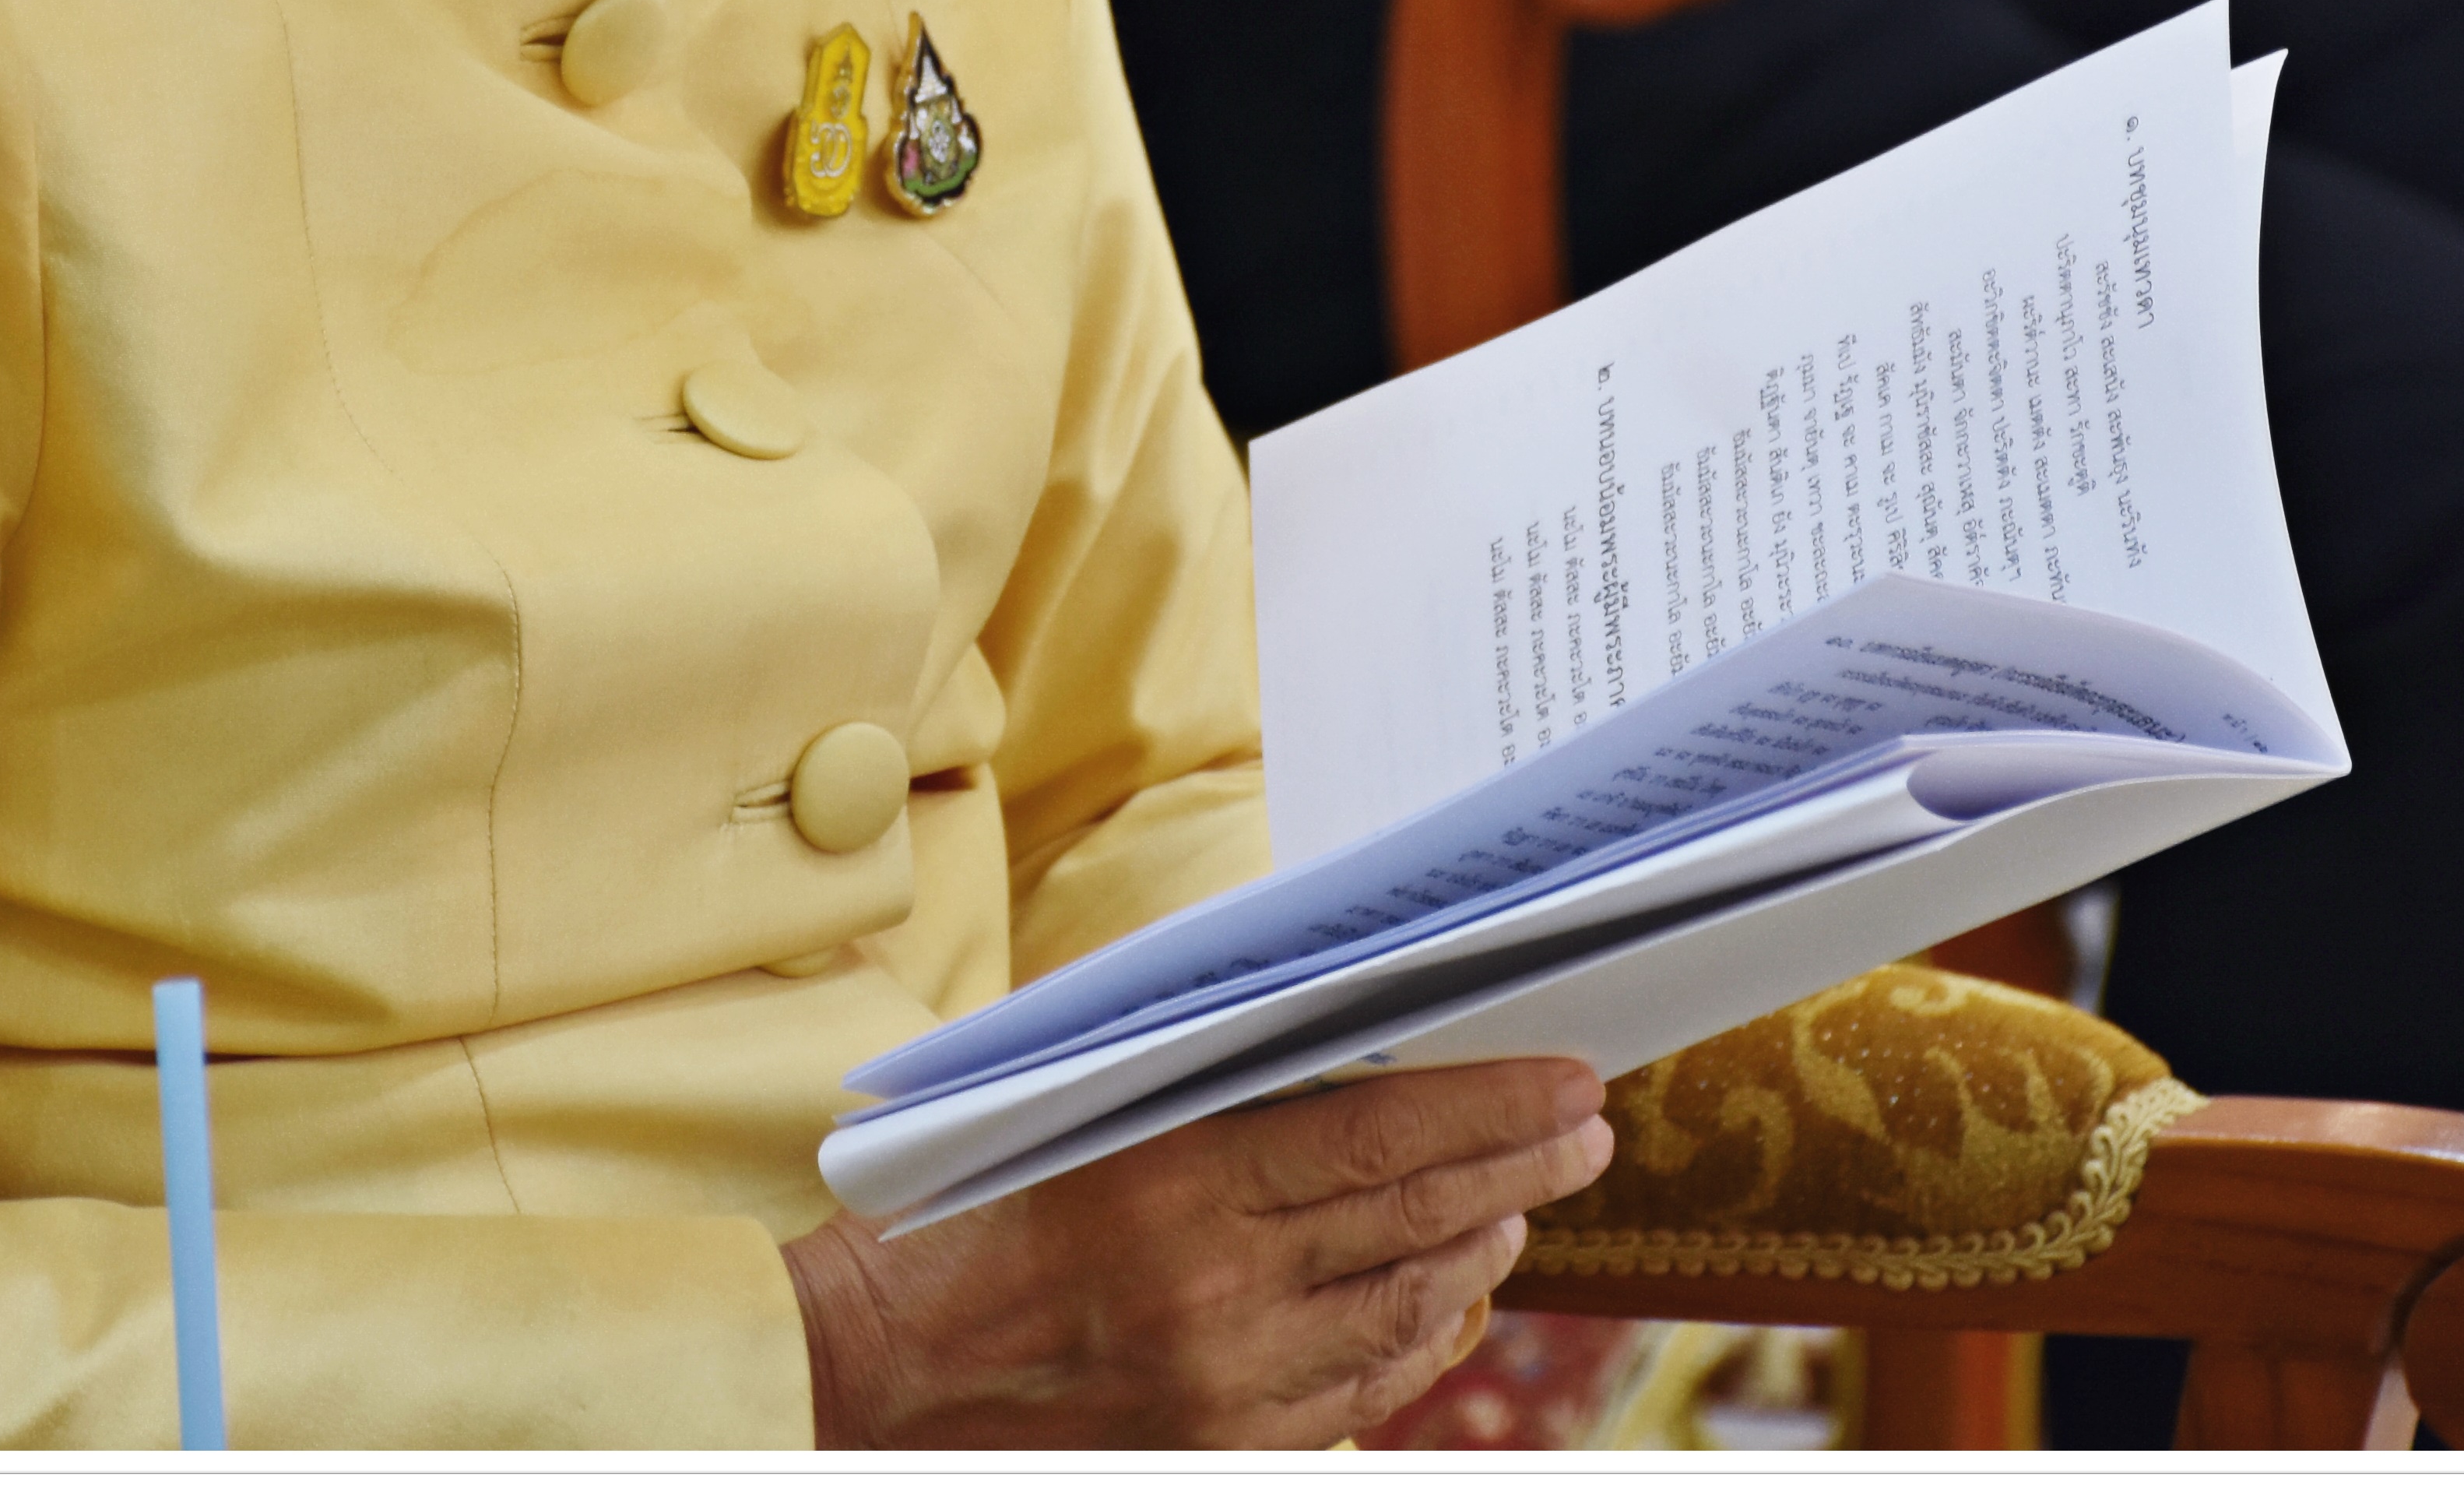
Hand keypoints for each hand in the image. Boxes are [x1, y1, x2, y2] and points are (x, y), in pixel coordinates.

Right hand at [780, 1056, 1613, 1447]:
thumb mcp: (1071, 1103)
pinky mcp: (1222, 1446)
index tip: (1566, 1079)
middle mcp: (1217, 1291)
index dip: (1491, 1108)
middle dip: (1521, 1166)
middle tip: (1589, 1126)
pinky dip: (1421, 1330)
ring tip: (1531, 1197)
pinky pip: (1360, 1387)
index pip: (1382, 1138)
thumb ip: (1196, 1066)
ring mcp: (1227, 1382)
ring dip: (1483, 1245)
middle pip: (1415, 1218)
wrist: (874, 1369)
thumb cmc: (957, 1211)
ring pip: (1405, 1306)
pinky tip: (1451, 1289)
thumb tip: (1330, 1017)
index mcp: (1175, 1184)